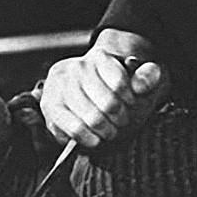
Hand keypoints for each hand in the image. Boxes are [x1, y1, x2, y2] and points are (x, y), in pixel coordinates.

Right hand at [40, 29, 168, 147]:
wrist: (84, 92)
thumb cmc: (113, 88)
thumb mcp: (135, 78)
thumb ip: (147, 76)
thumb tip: (145, 81)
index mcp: (99, 57)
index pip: (120, 82)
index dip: (130, 100)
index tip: (131, 104)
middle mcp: (77, 68)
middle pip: (108, 103)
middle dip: (120, 119)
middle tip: (121, 122)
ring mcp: (60, 86)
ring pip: (92, 118)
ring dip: (107, 131)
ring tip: (110, 131)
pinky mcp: (50, 107)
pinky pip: (74, 129)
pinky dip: (89, 138)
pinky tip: (96, 138)